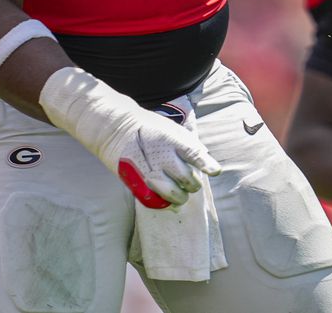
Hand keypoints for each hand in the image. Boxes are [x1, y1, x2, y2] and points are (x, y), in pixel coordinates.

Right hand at [39, 68, 220, 208]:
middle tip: (192, 184)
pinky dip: (164, 202)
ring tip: (182, 195)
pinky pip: (155, 199)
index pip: (194, 154)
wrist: (116, 128)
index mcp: (172, 140)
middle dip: (193, 184)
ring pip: (173, 192)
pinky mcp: (137, 181)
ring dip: (181, 197)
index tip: (215, 171)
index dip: (206, 164)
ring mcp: (149, 170)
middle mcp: (162, 155)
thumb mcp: (171, 129)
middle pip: (186, 177)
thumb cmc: (148, 129)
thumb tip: (205, 157)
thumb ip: (188, 144)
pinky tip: (168, 201)